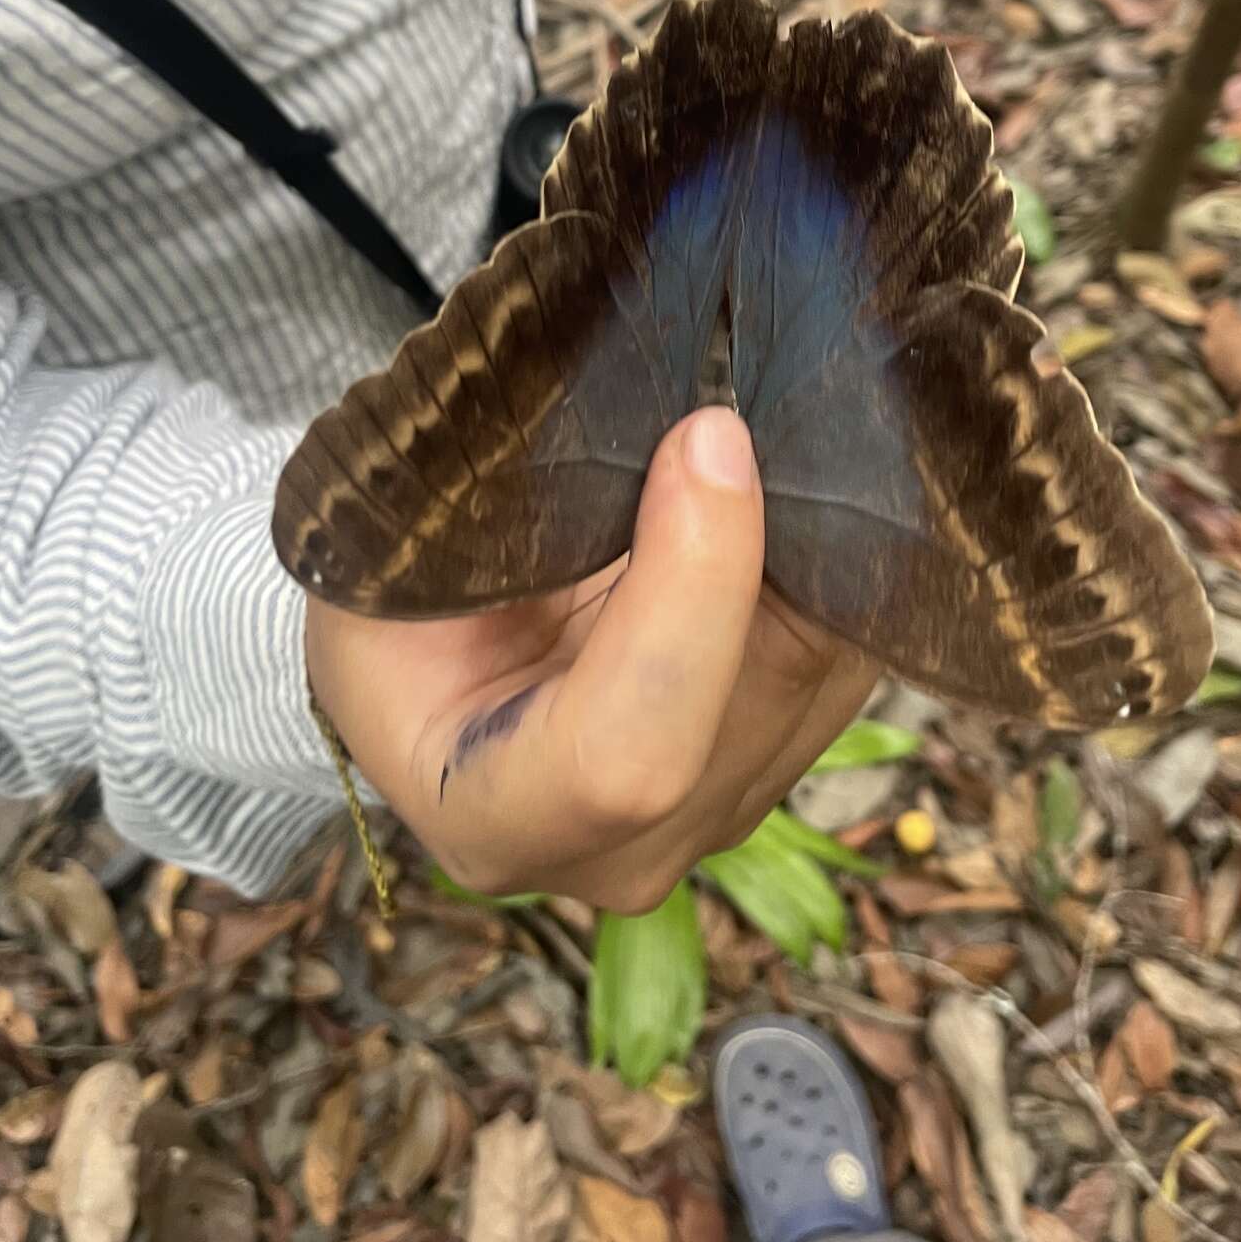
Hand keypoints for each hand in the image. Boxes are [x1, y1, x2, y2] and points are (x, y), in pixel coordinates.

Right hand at [303, 407, 877, 912]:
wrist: (430, 662)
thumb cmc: (393, 606)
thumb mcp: (389, 555)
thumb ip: (498, 510)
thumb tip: (665, 418)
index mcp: (499, 820)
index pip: (632, 755)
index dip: (691, 590)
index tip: (704, 434)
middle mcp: (632, 851)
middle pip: (766, 691)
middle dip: (775, 528)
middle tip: (752, 390)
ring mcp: (725, 810)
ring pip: (831, 659)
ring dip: (818, 528)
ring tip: (764, 417)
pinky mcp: (790, 753)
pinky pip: (852, 640)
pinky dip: (837, 548)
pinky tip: (789, 475)